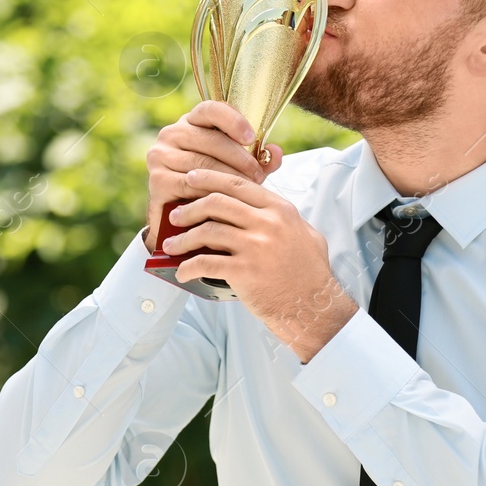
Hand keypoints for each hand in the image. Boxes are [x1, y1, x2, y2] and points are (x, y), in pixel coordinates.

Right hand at [145, 100, 283, 253]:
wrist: (184, 222)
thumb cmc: (213, 188)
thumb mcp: (238, 170)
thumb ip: (258, 160)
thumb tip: (277, 152)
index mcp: (191, 122)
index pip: (210, 109)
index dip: (232, 120)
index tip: (252, 137)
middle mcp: (171, 134)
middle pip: (210, 139)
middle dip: (239, 157)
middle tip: (259, 175)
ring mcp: (161, 156)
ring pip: (203, 163)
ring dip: (229, 176)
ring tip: (250, 189)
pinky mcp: (157, 179)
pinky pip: (190, 184)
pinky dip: (211, 192)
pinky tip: (227, 201)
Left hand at [160, 169, 356, 361]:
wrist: (314, 306)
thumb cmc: (310, 273)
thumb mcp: (306, 234)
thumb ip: (284, 217)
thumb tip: (261, 207)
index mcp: (280, 210)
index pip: (238, 184)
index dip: (209, 179)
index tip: (192, 178)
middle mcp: (267, 224)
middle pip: (217, 202)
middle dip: (189, 207)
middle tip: (175, 215)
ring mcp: (256, 247)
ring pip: (207, 231)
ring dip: (183, 238)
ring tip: (171, 245)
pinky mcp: (245, 272)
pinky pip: (206, 263)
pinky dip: (189, 267)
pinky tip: (182, 272)